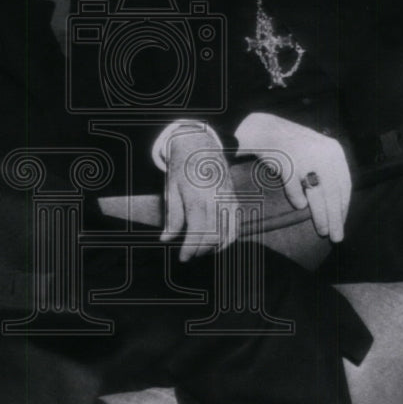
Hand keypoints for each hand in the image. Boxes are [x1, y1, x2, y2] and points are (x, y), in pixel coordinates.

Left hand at [160, 129, 237, 261]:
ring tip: (201, 251)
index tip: (182, 258)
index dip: (190, 248)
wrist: (200, 145)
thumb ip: (172, 216)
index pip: (197, 231)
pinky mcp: (234, 198)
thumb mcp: (171, 189)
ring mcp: (228, 198)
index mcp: (197, 196)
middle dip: (200, 250)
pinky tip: (217, 245)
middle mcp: (215, 198)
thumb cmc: (182, 168)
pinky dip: (229, 238)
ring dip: (214, 247)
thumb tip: (166, 239)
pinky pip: (236, 224)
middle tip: (189, 256)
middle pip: (213, 235)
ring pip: (227, 233)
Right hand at [280, 130, 351, 242]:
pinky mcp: (287, 164)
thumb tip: (339, 205)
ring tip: (322, 231)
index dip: (344, 206)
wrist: (265, 129)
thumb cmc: (293, 145)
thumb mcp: (318, 150)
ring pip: (317, 195)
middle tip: (337, 236)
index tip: (342, 221)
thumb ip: (330, 171)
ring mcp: (305, 158)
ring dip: (320, 216)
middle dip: (335, 217)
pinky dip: (298, 200)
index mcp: (334, 150)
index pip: (344, 184)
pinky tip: (300, 207)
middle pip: (333, 193)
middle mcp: (322, 153)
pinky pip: (295, 190)